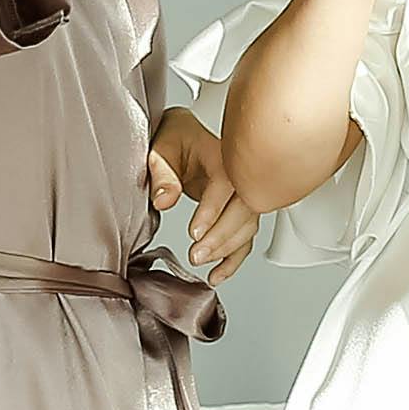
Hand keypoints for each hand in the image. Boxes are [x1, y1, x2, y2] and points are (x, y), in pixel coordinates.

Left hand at [151, 106, 259, 277]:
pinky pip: (244, 237)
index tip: (194, 233)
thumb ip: (162, 174)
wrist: (184, 135)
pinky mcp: (238, 211)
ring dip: (227, 249)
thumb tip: (164, 200)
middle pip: (243, 210)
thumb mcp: (161, 150)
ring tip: (200, 262)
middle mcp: (239, 175)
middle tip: (195, 255)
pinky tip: (218, 274)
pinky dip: (234, 259)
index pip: (226, 184)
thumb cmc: (174, 138)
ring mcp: (242, 194)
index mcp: (222, 155)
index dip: (212, 210)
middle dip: (220, 237)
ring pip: (247, 226)